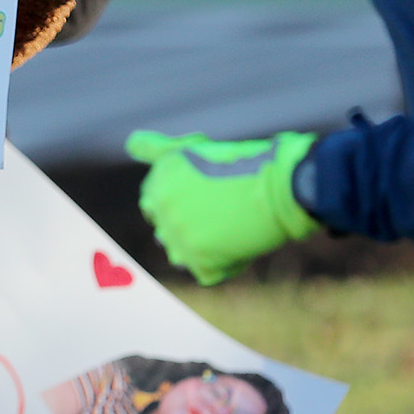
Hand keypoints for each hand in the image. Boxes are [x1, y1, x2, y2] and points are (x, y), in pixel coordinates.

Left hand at [126, 129, 320, 283]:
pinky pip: (205, 271)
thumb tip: (131, 143)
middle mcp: (162, 210)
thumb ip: (157, 150)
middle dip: (188, 222)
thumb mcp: (195, 149)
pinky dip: (224, 264)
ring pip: (180, 252)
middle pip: (166, 227)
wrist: (283, 186)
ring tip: (228, 228)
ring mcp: (180, 239)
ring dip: (200, 246)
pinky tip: (241, 243)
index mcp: (159, 182)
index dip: (180, 198)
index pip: (153, 200)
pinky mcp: (201, 263)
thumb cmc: (243, 164)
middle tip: (221, 210)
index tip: (206, 195)